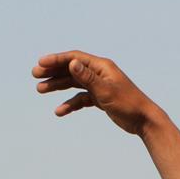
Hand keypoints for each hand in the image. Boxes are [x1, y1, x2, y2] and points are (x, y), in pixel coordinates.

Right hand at [32, 51, 160, 135]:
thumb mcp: (105, 91)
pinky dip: (71, 103)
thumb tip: (71, 62)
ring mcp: (100, 86)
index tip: (40, 63)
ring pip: (74, 83)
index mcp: (102, 67)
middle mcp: (100, 73)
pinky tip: (60, 111)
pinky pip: (81, 98)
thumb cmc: (128, 104)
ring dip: (58, 86)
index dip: (56, 59)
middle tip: (35, 75)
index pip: (75, 58)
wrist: (144, 120)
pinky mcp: (101, 99)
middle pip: (71, 69)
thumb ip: (87, 78)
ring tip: (40, 90)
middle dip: (53, 72)